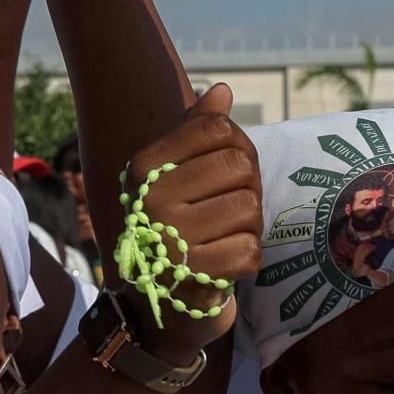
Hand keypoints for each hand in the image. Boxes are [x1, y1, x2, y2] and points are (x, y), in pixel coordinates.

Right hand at [108, 87, 262, 360]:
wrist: (159, 301)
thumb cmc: (175, 224)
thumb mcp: (178, 173)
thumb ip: (198, 132)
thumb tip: (222, 92)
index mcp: (144, 169)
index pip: (217, 131)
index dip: (238, 146)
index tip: (227, 169)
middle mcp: (151, 202)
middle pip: (240, 166)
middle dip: (248, 187)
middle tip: (230, 207)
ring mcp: (171, 241)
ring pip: (250, 208)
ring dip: (250, 225)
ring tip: (226, 234)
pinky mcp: (195, 277)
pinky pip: (250, 249)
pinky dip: (248, 255)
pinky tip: (227, 259)